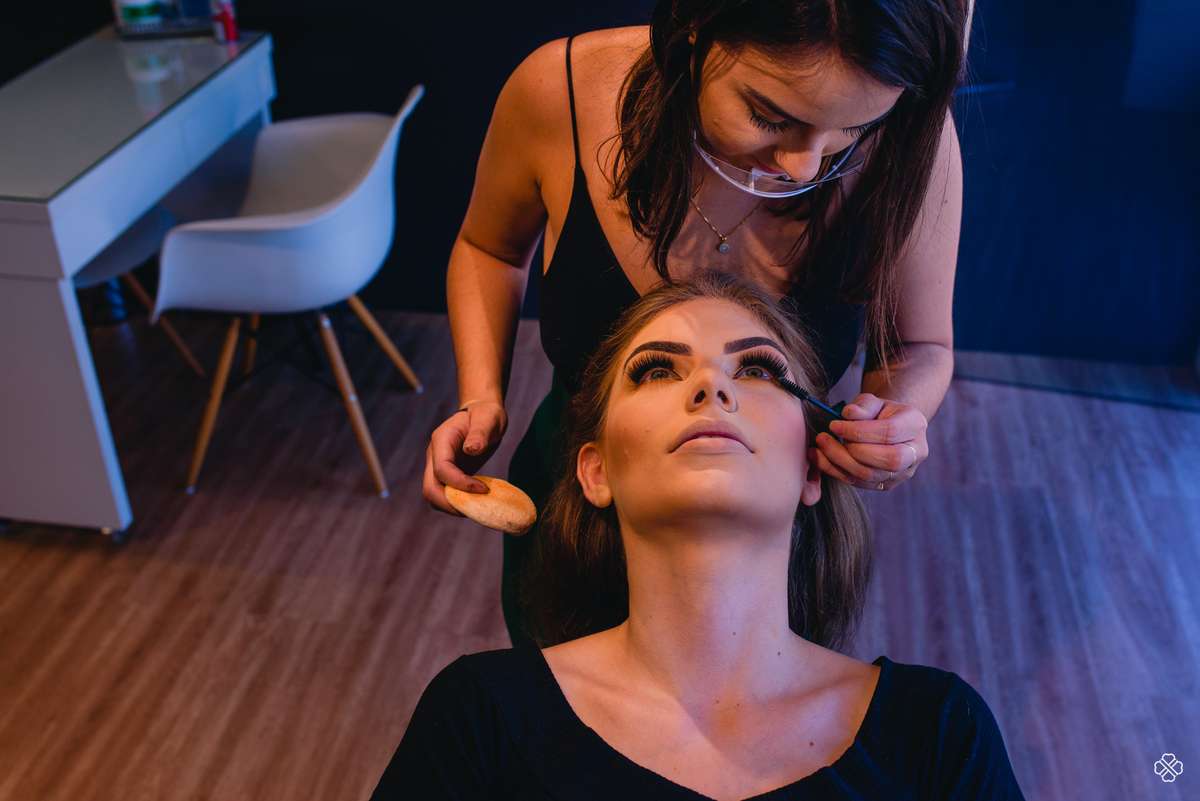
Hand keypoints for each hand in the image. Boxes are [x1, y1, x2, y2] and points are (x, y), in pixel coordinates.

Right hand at [423, 400, 507, 513]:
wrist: (481, 414)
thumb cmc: (486, 414)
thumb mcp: (488, 418)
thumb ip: (480, 432)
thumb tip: (471, 449)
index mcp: (442, 440)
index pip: (441, 470)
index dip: (460, 484)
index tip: (483, 489)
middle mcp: (435, 455)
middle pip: (430, 488)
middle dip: (449, 504)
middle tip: (476, 510)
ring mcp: (438, 466)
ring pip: (435, 495)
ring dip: (453, 506)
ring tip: (478, 508)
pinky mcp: (448, 476)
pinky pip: (446, 495)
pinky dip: (458, 503)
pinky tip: (477, 503)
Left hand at [809, 393, 926, 490]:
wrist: (888, 427)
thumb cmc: (879, 412)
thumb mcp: (873, 401)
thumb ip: (862, 406)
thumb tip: (848, 414)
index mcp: (915, 425)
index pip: (890, 432)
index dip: (859, 431)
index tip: (834, 425)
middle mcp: (916, 452)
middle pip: (888, 460)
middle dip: (852, 451)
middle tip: (826, 438)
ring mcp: (903, 472)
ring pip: (871, 475)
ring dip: (839, 462)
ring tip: (819, 447)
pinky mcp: (886, 484)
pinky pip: (859, 483)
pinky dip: (835, 471)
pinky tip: (819, 458)